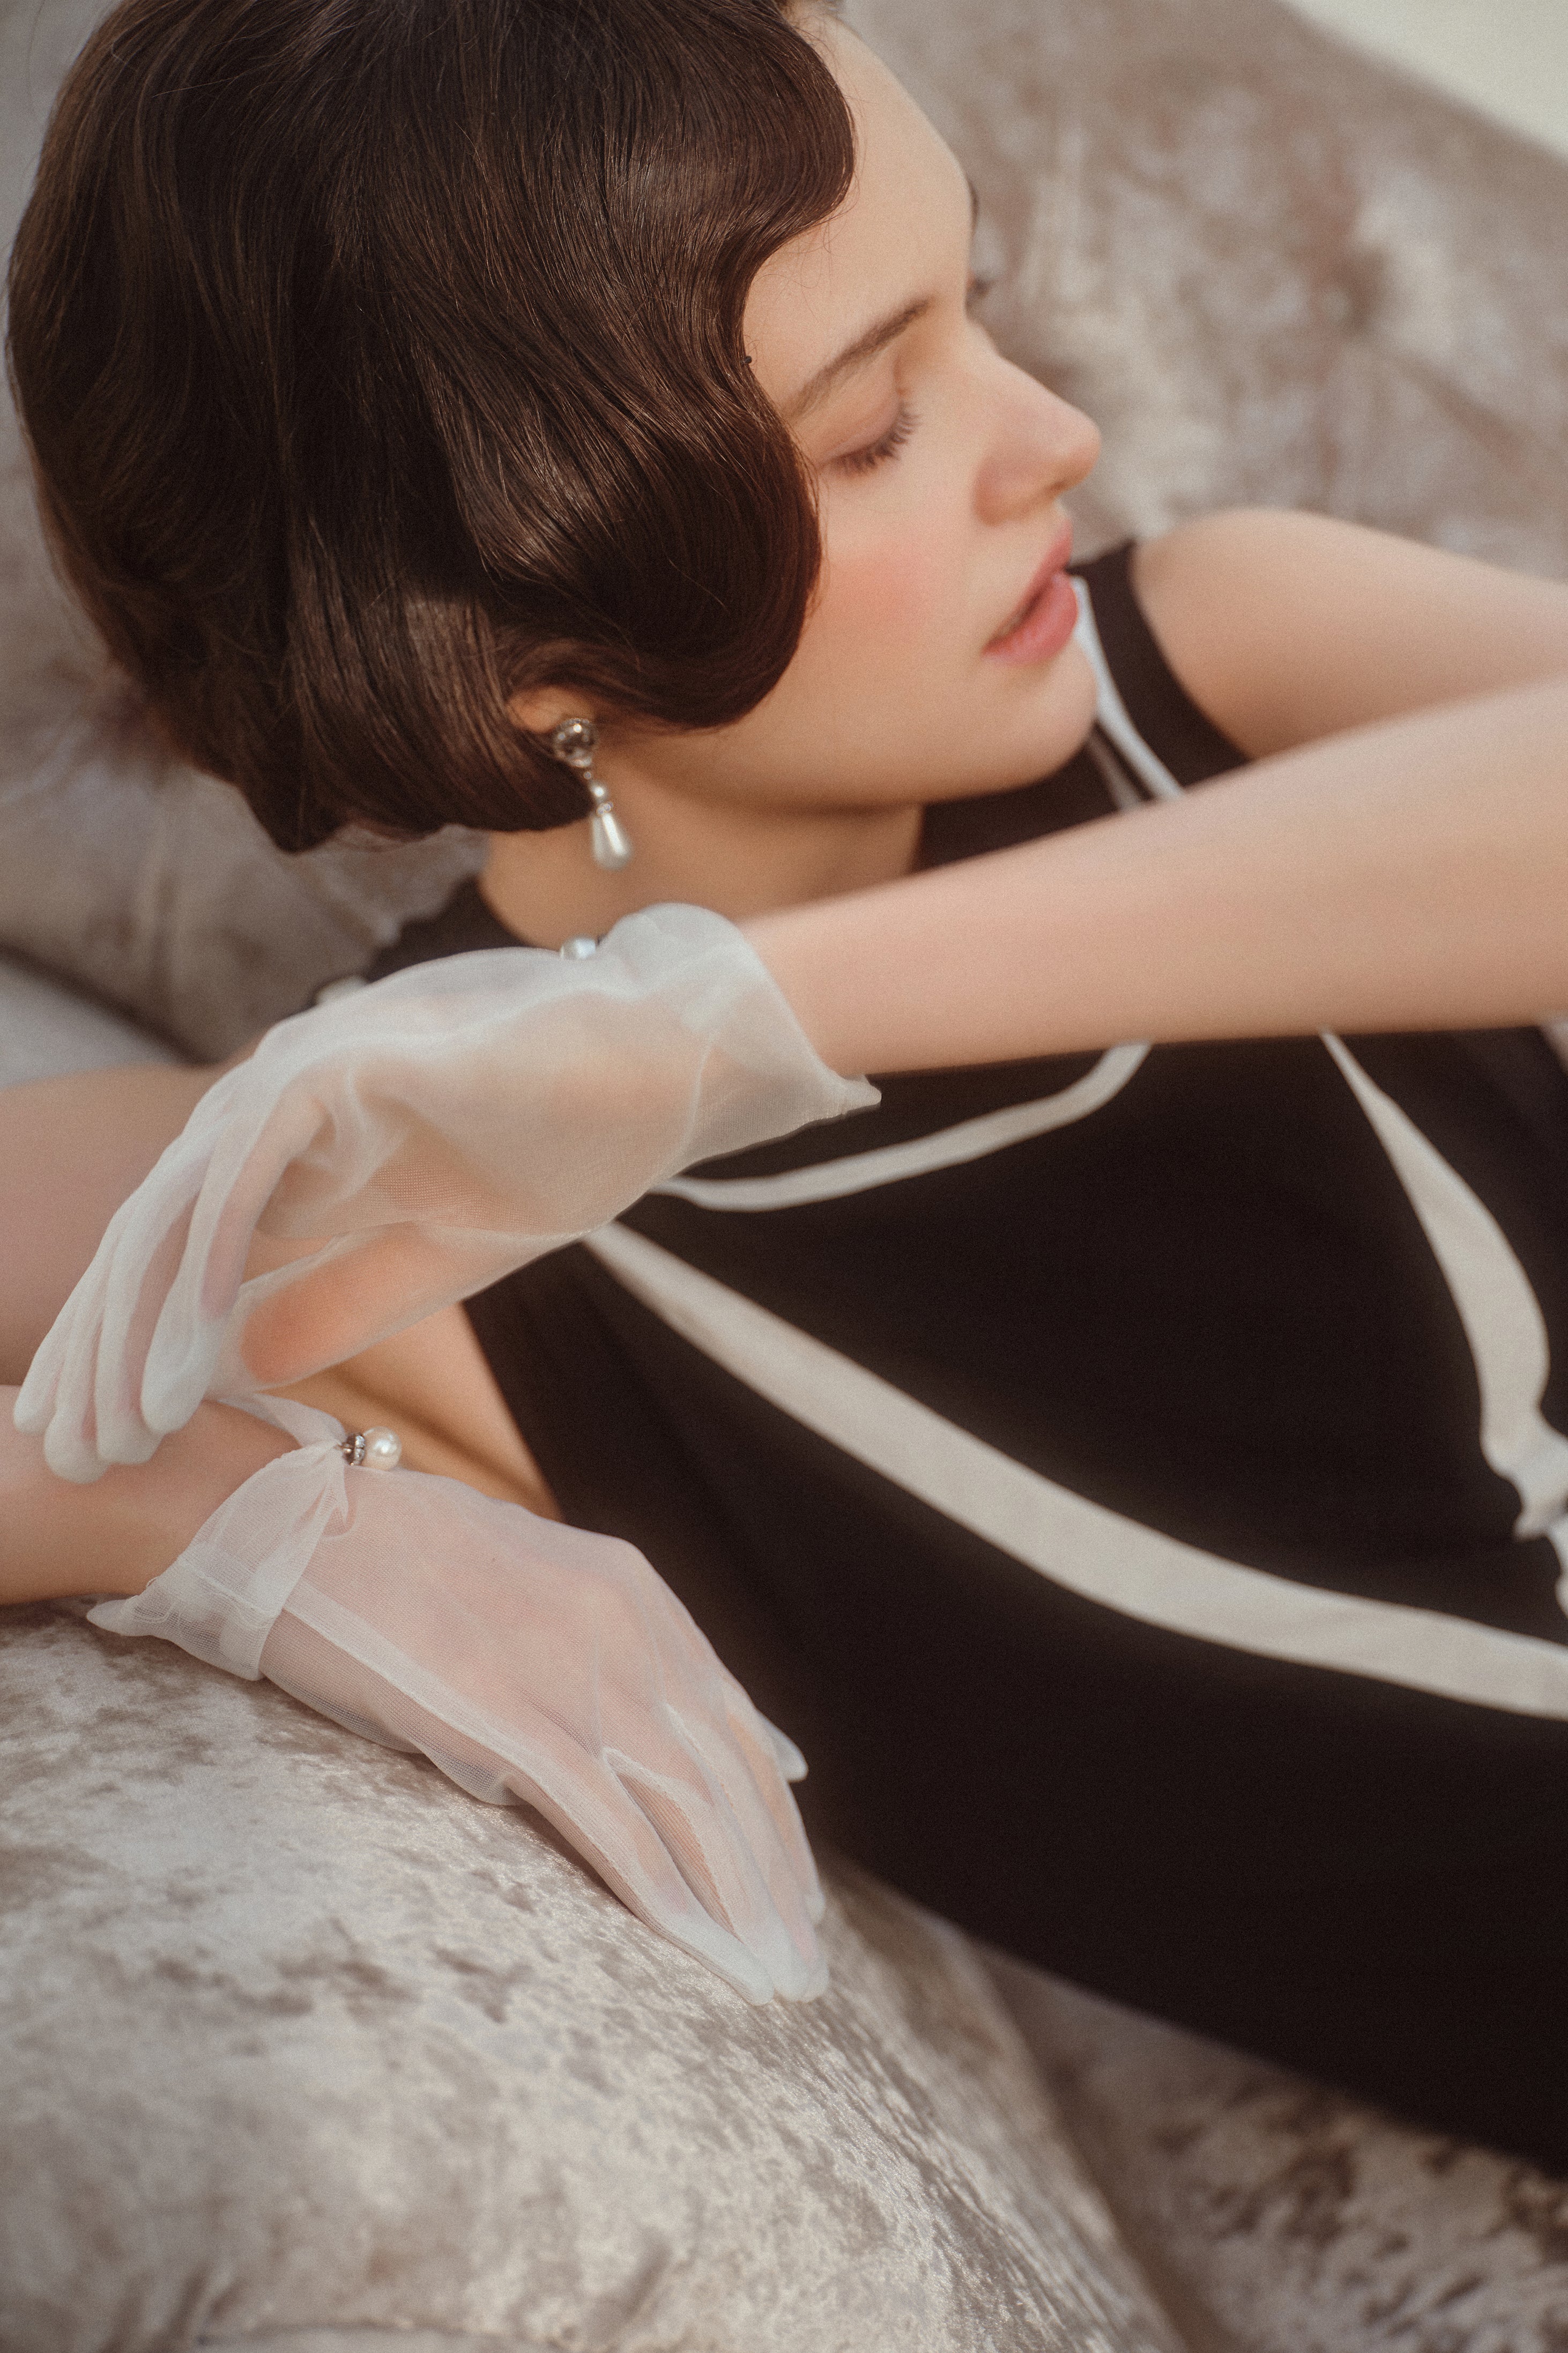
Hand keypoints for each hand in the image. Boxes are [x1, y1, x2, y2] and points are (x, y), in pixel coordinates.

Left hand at [18, 903, 873, 1479]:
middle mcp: (274, 1106)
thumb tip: (244, 1362)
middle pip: (155, 1234)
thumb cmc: (562, 1146)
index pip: (177, 1253)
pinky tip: (199, 1326)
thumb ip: (337, 1297)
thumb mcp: (435, 1255)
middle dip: (104, 1348)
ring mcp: (303, 1075)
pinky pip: (257, 1162)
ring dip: (144, 1317)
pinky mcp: (347, 1066)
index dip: (126, 1346)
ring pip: (186, 1204)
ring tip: (118, 1420)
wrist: (663, 1067)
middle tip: (72, 1451)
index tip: (98, 1443)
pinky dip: (220, 1244)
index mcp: (294, 1151)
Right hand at [88, 1398, 826, 2003]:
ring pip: (689, 1805)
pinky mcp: (506, 1712)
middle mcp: (626, 1626)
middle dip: (772, 1882)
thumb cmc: (398, 1565)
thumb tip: (686, 1740)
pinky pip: (607, 1817)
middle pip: (728, 1777)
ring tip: (771, 1985)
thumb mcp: (535, 1587)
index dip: (773, 1821)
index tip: (796, 1898)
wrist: (297, 1524)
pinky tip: (696, 1950)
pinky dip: (662, 1890)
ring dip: (737, 1904)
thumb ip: (616, 1653)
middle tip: (803, 1973)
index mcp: (635, 1595)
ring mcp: (569, 1668)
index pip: (732, 1729)